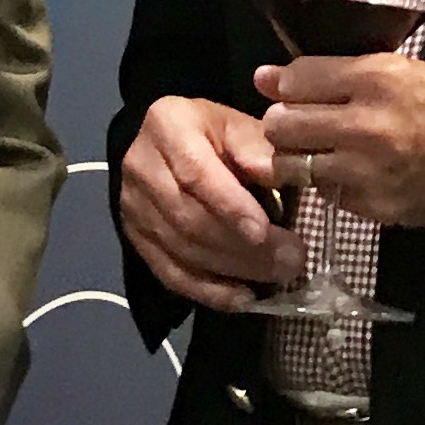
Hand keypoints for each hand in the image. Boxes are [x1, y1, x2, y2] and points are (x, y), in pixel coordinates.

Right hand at [118, 93, 303, 313]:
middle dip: (243, 247)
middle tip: (290, 261)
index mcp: (168, 126)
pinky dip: (209, 291)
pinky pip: (171, 274)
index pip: (196, 173)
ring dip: (233, 271)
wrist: (165, 144)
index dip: (230, 207)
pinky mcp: (136, 239)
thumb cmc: (213, 133)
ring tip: (276, 277)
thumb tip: (285, 172)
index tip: (264, 231)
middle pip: (189, 218)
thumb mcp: (238, 125)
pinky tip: (242, 299)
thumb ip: (258, 149)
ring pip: (182, 250)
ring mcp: (134, 208)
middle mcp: (141, 168)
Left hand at [254, 56, 424, 228]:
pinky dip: (325, 183)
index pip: (296, 80)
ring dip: (295, 156)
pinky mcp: (370, 205)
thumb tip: (268, 78)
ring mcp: (365, 170)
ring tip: (314, 150)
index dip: (284, 84)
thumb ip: (333, 74)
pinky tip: (344, 172)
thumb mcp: (400, 70)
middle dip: (282, 122)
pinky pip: (323, 192)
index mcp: (375, 79)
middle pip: (282, 124)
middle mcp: (364, 125)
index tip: (285, 89)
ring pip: (291, 165)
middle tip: (296, 123)